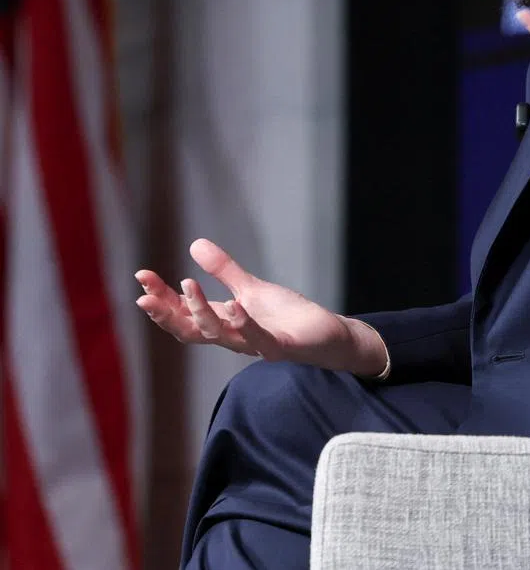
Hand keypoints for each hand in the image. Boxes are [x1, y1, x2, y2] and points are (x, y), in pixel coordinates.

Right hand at [134, 238, 387, 374]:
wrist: (326, 336)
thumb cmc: (287, 316)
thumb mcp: (251, 288)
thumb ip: (224, 271)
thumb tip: (194, 244)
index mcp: (223, 322)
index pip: (183, 313)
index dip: (161, 298)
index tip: (141, 276)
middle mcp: (232, 337)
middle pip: (190, 329)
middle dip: (166, 312)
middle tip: (144, 293)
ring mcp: (255, 345)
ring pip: (219, 334)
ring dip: (201, 311)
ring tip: (188, 285)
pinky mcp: (280, 347)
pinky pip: (259, 339)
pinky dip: (244, 324)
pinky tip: (235, 305)